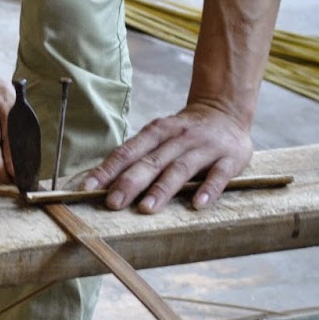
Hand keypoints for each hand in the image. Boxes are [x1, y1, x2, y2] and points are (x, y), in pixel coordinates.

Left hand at [82, 104, 253, 212]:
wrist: (226, 111)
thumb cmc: (184, 132)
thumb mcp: (159, 135)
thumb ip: (138, 155)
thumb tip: (103, 181)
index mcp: (158, 131)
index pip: (128, 151)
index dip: (108, 169)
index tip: (89, 187)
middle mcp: (179, 138)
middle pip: (151, 161)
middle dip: (130, 182)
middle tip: (112, 202)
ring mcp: (205, 148)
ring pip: (180, 169)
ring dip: (162, 189)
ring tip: (146, 208)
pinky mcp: (229, 159)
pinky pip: (218, 176)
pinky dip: (208, 190)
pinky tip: (197, 205)